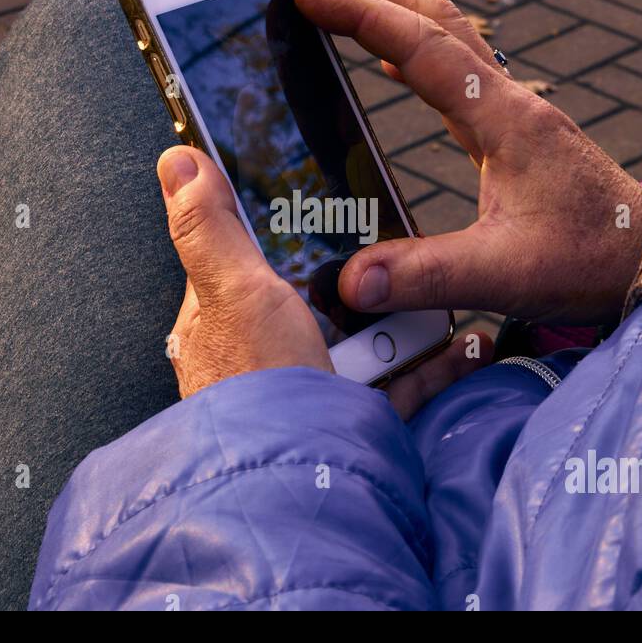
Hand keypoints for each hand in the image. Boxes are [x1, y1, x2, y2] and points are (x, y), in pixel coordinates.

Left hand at [157, 146, 492, 418]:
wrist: (301, 482)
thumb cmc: (256, 386)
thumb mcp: (233, 291)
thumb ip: (209, 226)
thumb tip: (175, 160)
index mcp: (226, 324)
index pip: (252, 261)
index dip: (289, 231)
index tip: (334, 203)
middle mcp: (268, 358)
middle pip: (325, 297)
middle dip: (368, 277)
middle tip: (402, 250)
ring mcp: (315, 390)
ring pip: (369, 339)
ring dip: (411, 318)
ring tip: (446, 297)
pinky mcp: (357, 421)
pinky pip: (403, 383)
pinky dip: (436, 364)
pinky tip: (466, 345)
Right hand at [294, 0, 641, 325]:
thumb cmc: (591, 261)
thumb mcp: (506, 274)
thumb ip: (426, 275)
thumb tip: (349, 282)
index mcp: (505, 119)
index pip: (420, 47)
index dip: (359, 15)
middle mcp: (509, 103)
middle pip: (434, 19)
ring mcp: (514, 115)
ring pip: (447, 38)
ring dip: (393, 9)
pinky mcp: (516, 136)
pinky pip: (455, 73)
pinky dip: (414, 51)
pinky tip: (389, 64)